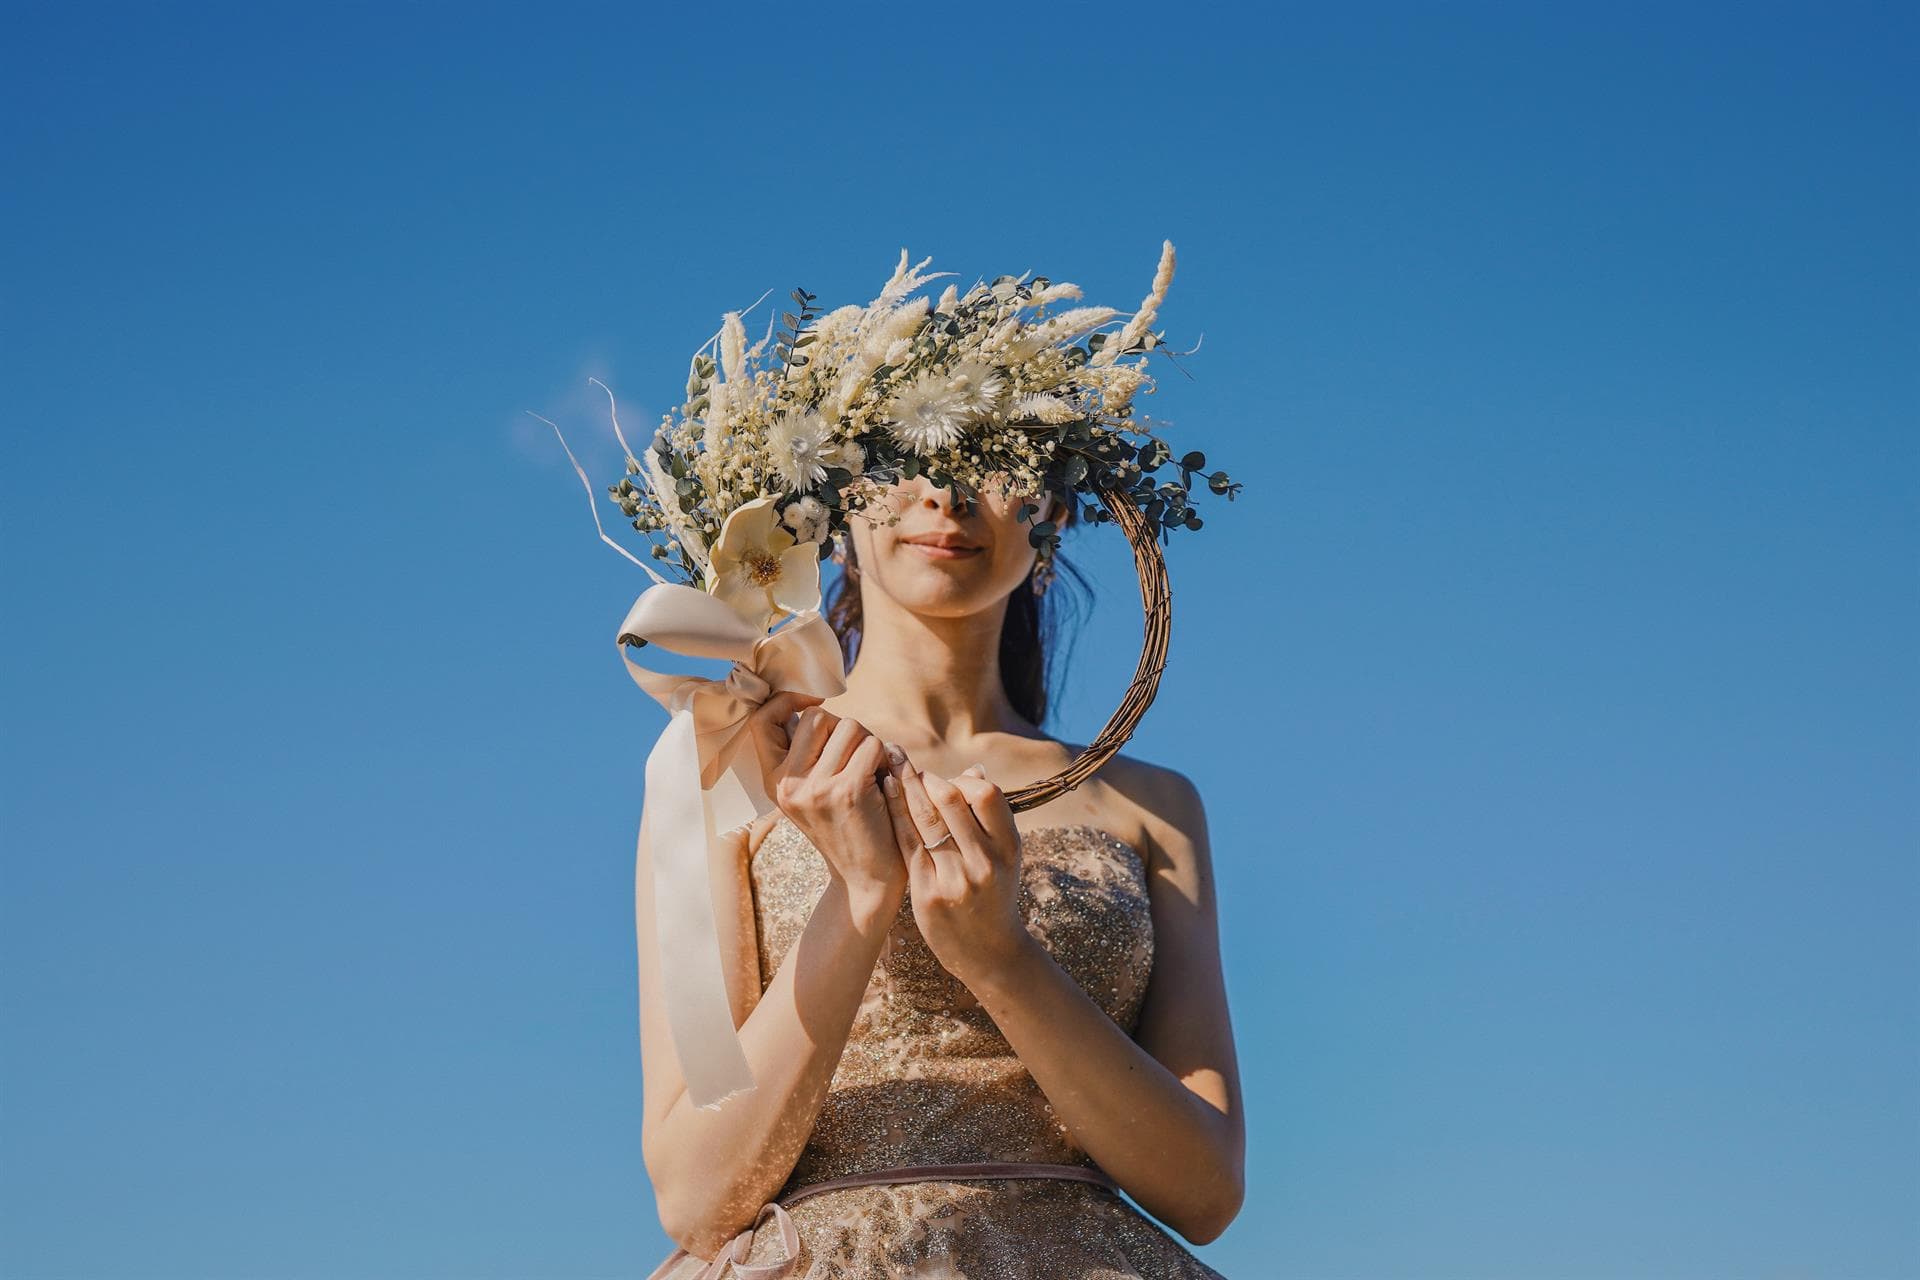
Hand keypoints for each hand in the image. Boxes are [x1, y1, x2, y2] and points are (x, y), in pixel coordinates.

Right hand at [744, 693, 905, 920]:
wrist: (865, 881)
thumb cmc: (846, 829)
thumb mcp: (810, 795)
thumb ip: (805, 756)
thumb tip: (808, 705)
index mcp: (774, 782)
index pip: (762, 720)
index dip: (787, 700)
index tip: (813, 702)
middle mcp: (787, 784)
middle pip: (816, 717)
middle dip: (845, 728)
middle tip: (857, 757)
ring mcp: (815, 788)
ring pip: (849, 726)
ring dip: (869, 742)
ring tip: (872, 772)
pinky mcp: (847, 791)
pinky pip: (873, 745)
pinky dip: (887, 757)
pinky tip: (885, 781)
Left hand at [879, 748, 1033, 987]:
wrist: (989, 952)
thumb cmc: (995, 895)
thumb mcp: (1005, 858)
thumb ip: (990, 818)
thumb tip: (973, 771)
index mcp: (1009, 848)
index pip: (986, 794)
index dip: (959, 778)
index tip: (940, 775)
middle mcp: (985, 862)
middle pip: (950, 800)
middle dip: (923, 776)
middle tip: (901, 759)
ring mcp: (956, 879)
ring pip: (925, 819)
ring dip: (904, 788)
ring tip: (891, 769)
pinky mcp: (928, 894)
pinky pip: (908, 844)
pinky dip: (895, 815)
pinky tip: (884, 797)